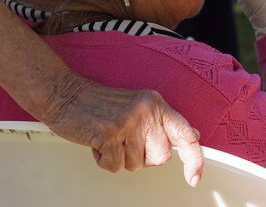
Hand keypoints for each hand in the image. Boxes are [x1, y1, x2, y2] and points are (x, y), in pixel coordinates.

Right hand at [41, 72, 202, 186]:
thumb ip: (164, 122)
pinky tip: (98, 143)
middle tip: (126, 141)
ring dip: (120, 158)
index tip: (194, 177)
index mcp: (157, 104)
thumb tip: (193, 135)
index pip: (186, 134)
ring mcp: (128, 122)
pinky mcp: (109, 133)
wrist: (65, 94)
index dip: (194, 159)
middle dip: (143, 157)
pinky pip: (115, 166)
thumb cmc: (101, 104)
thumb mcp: (139, 106)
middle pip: (161, 157)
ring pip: (136, 164)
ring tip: (109, 138)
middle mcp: (147, 111)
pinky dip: (104, 161)